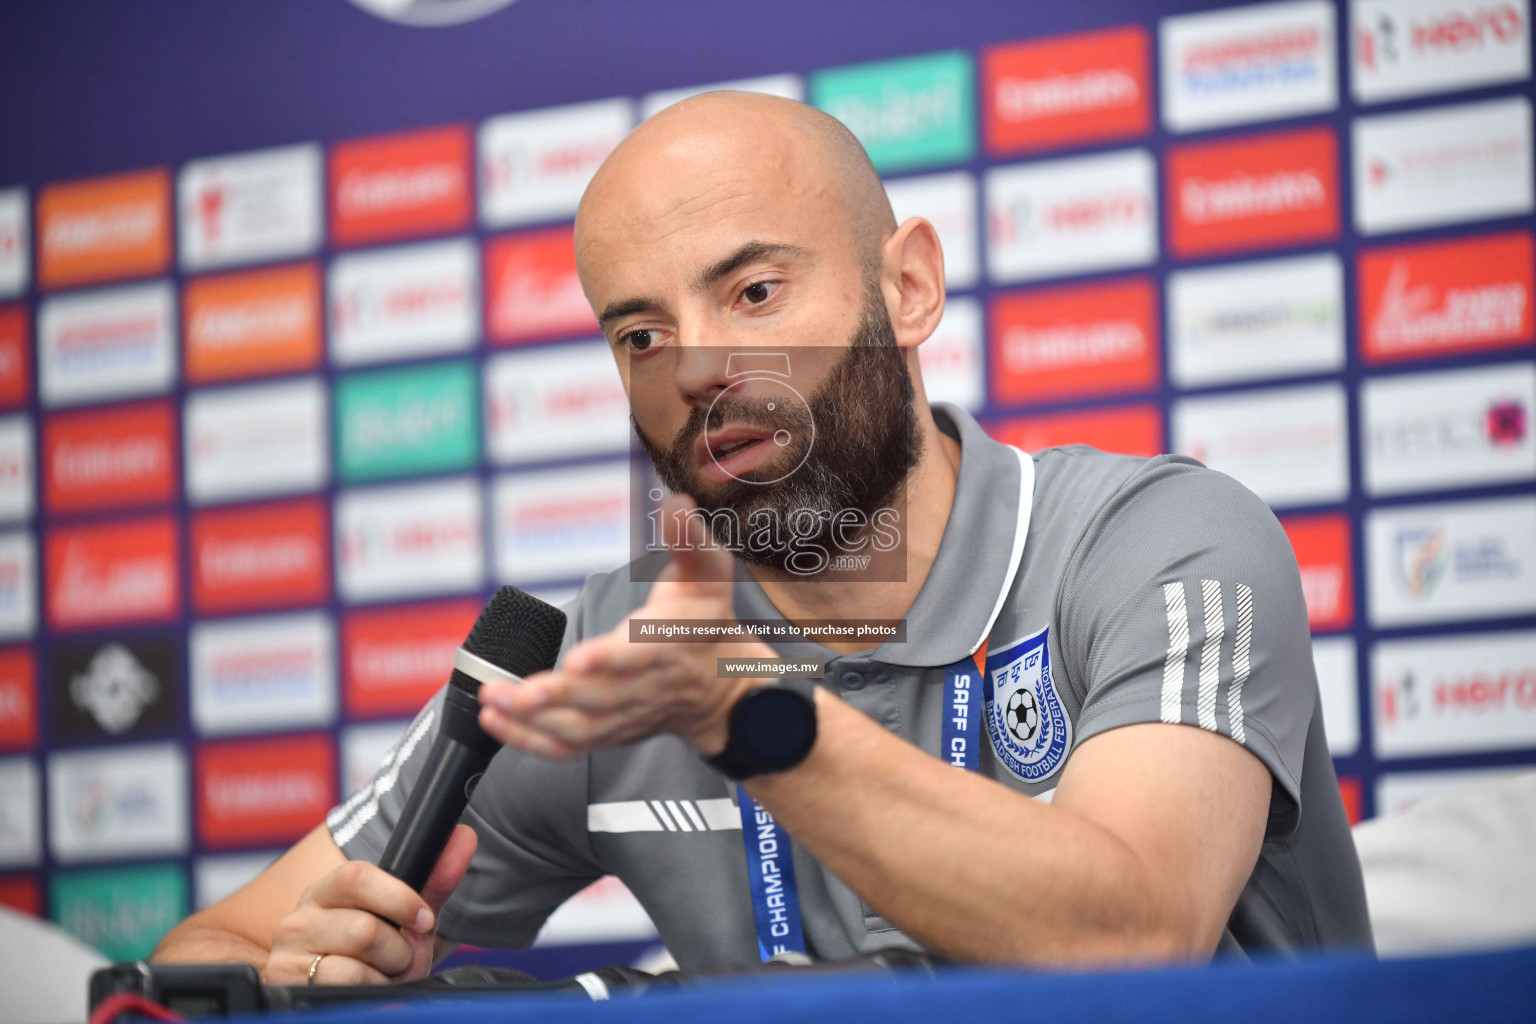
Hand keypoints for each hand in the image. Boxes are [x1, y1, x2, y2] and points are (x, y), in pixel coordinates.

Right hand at [262, 824, 475, 984]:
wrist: (349, 1000)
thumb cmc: (378, 955)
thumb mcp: (408, 920)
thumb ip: (435, 881)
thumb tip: (465, 836)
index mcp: (329, 891)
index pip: (356, 876)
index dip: (398, 899)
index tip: (424, 920)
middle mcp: (300, 918)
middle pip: (364, 929)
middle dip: (398, 951)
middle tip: (400, 960)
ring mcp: (288, 953)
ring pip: (354, 962)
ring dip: (386, 975)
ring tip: (383, 976)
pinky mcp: (285, 982)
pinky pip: (343, 986)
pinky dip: (370, 991)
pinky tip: (363, 992)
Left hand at [477, 494, 776, 757]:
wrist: (722, 684)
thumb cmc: (706, 622)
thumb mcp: (709, 575)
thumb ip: (689, 540)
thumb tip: (676, 502)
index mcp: (668, 643)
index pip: (639, 653)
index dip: (609, 658)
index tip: (578, 659)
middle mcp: (645, 685)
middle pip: (599, 698)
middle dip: (555, 697)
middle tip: (512, 691)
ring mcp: (625, 713)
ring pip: (579, 727)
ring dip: (533, 720)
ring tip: (494, 702)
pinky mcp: (608, 731)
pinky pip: (568, 744)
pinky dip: (530, 739)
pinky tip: (496, 722)